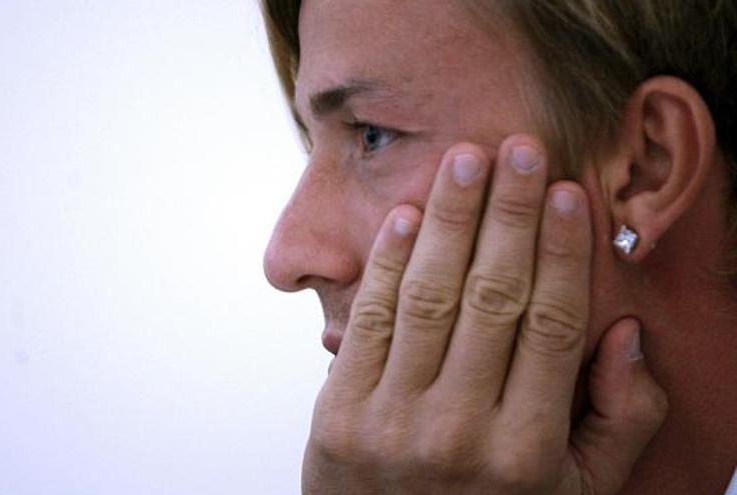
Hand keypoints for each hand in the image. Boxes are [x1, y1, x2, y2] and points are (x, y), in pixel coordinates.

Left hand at [302, 135, 667, 493]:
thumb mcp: (572, 492)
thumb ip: (618, 423)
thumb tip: (624, 334)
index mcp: (528, 450)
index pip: (551, 324)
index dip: (561, 251)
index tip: (569, 193)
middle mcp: (461, 431)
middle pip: (492, 297)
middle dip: (509, 214)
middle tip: (521, 149)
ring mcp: (393, 423)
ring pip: (429, 297)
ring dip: (448, 219)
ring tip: (465, 160)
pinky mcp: (339, 415)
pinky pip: (369, 322)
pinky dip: (387, 262)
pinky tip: (405, 214)